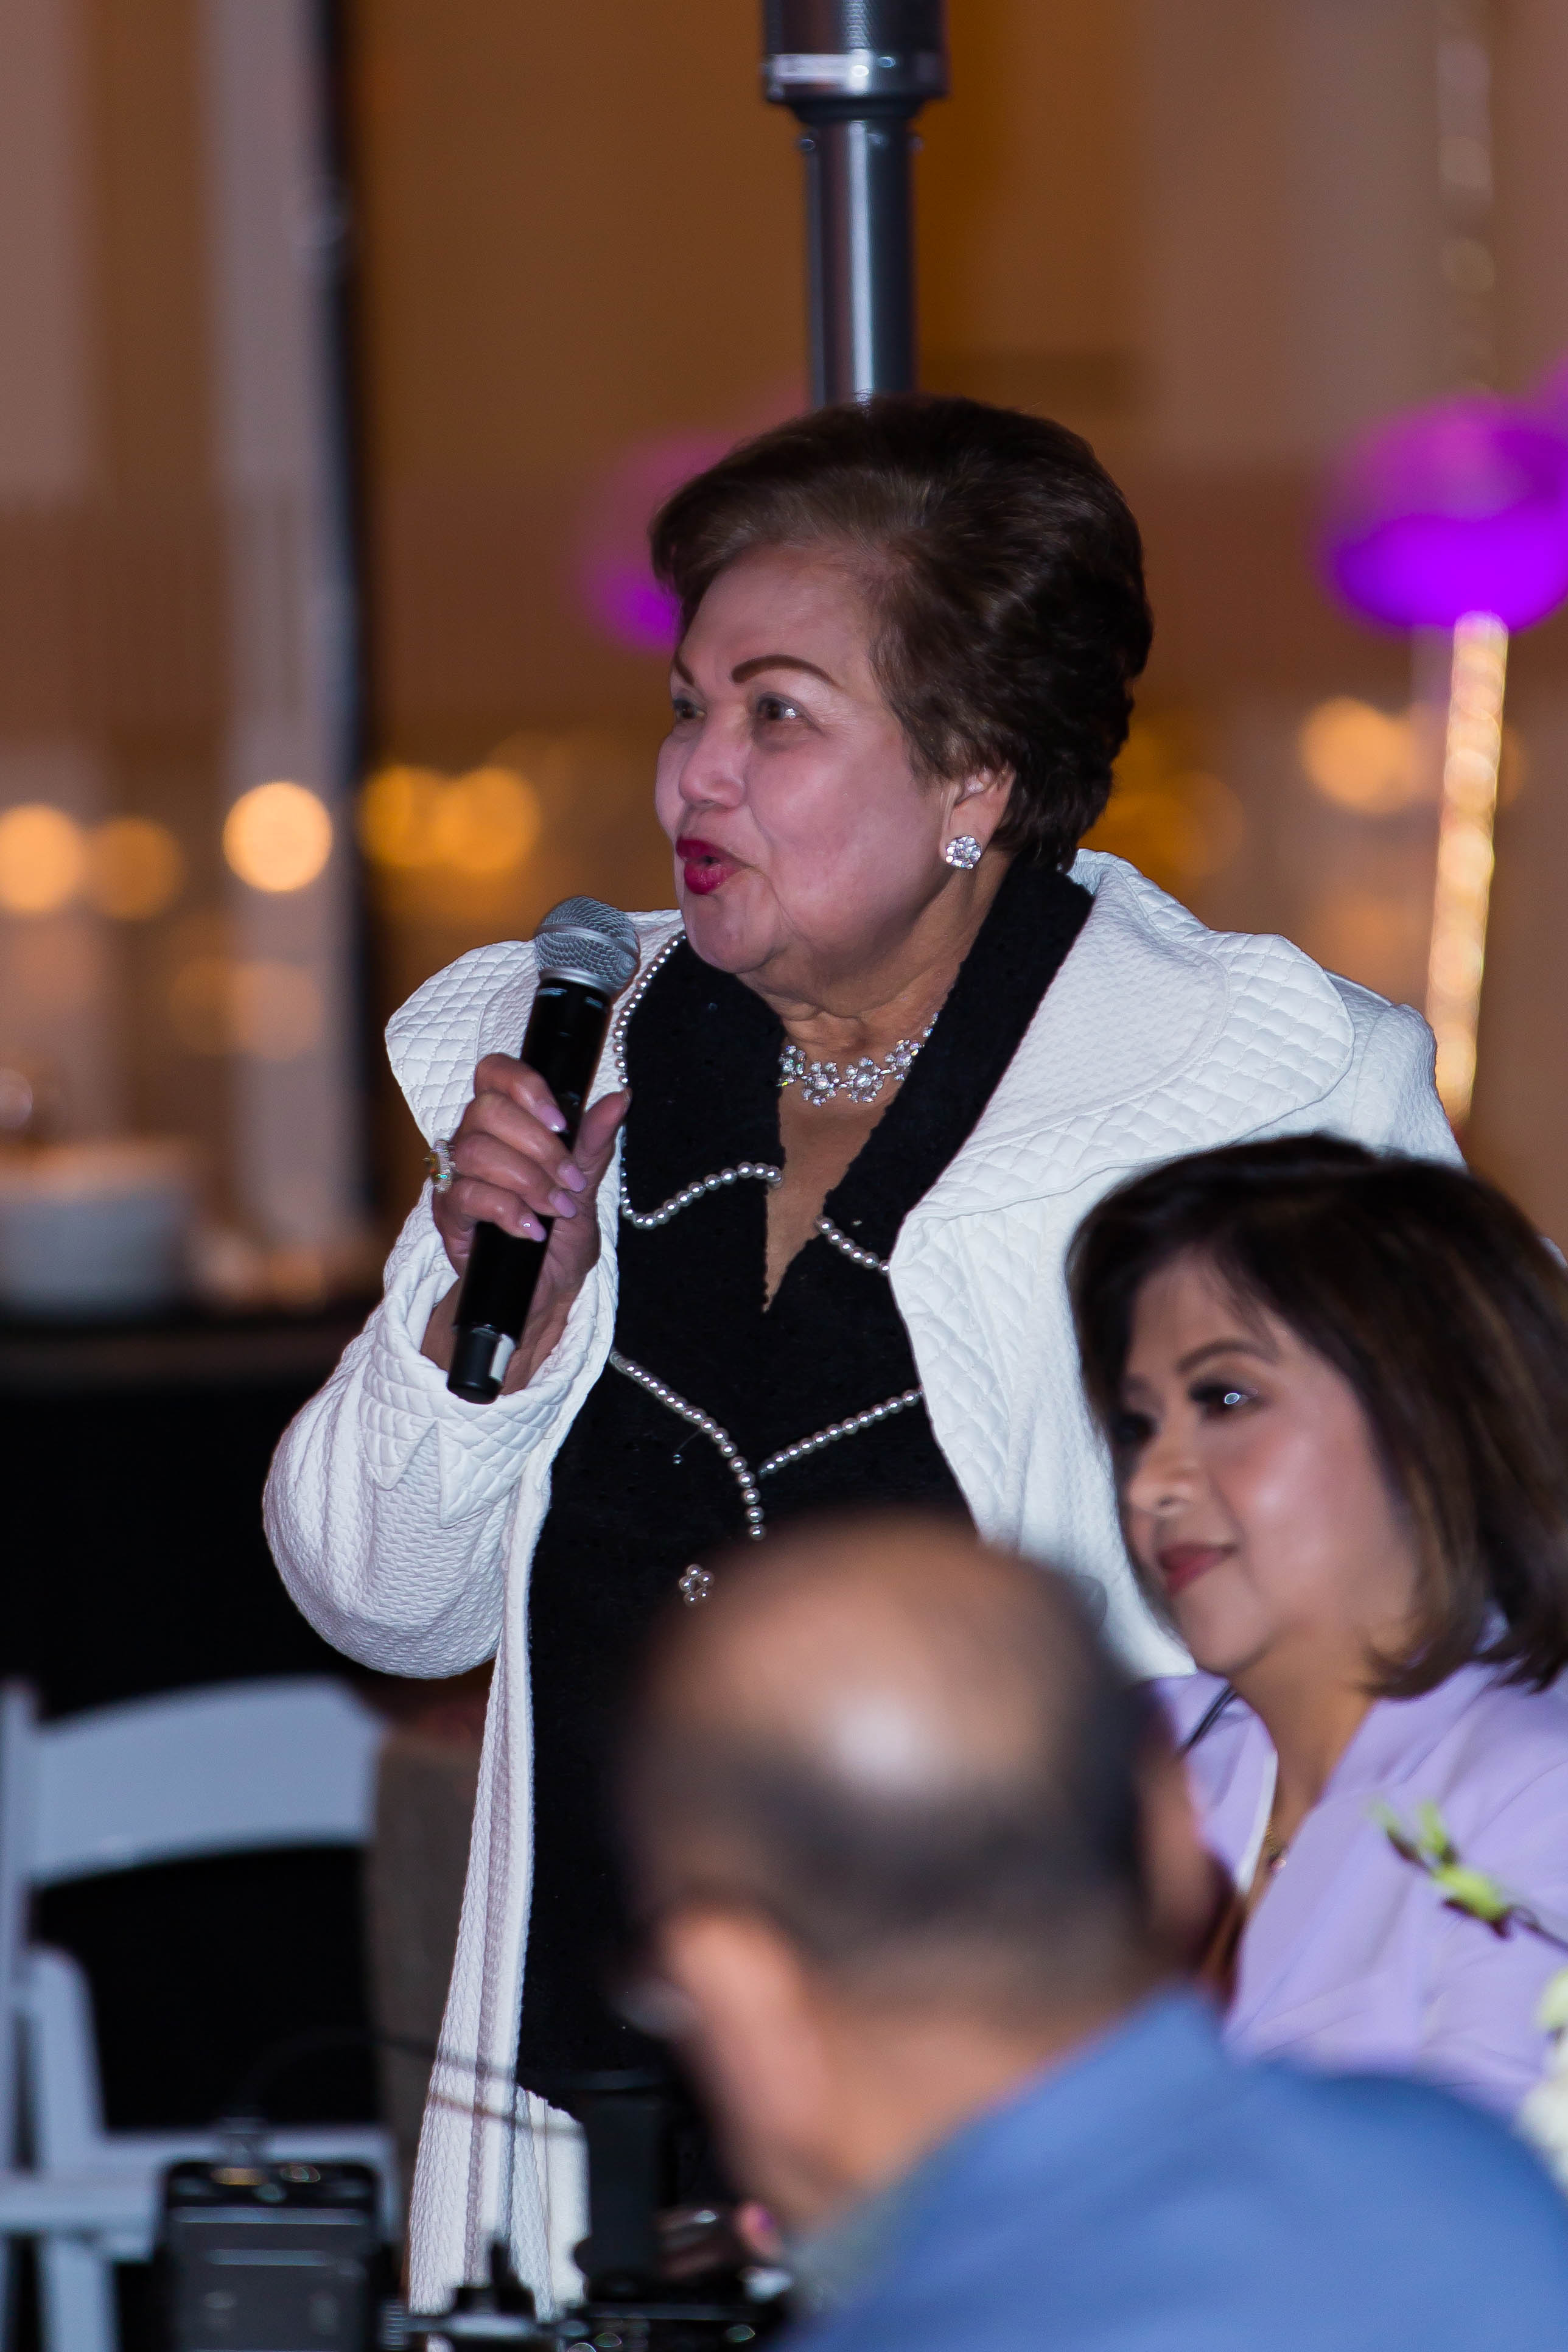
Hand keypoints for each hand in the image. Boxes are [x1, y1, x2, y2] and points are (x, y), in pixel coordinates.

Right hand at [420, 1054, 629, 1392]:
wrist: (544, 1290)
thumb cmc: (560, 1233)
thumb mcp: (585, 1184)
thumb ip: (594, 1140)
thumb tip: (620, 1098)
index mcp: (507, 1121)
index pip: (494, 1072)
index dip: (524, 1086)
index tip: (560, 1122)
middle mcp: (474, 1139)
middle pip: (485, 1110)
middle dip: (538, 1146)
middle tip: (569, 1182)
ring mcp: (455, 1175)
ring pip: (474, 1151)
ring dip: (527, 1180)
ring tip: (556, 1209)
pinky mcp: (447, 1213)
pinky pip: (465, 1195)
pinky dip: (507, 1210)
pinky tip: (531, 1229)